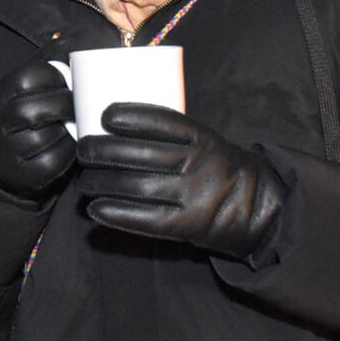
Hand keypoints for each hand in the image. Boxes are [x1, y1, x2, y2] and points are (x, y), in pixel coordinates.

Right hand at [0, 61, 75, 200]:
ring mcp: (9, 151)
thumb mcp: (24, 85)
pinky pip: (54, 161)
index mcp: (0, 94)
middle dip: (61, 105)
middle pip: (30, 111)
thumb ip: (47, 61)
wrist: (0, 158)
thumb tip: (72, 37)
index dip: (53, 77)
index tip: (65, 80)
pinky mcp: (25, 174)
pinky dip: (68, 151)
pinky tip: (67, 142)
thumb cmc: (22, 113)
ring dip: (65, 130)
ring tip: (71, 124)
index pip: (27, 78)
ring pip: (43, 138)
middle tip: (75, 104)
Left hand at [76, 104, 286, 259]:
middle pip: (141, 154)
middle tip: (83, 149)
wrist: (256, 207)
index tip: (105, 115)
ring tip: (84, 180)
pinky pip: (146, 219)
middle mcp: (197, 164)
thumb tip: (115, 124)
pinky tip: (95, 209)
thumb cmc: (216, 168)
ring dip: (102, 182)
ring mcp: (192, 195)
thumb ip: (172, 135)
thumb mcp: (206, 142)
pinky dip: (116, 213)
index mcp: (203, 138)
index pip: (163, 121)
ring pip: (137, 185)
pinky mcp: (187, 225)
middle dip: (103, 151)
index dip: (132, 116)